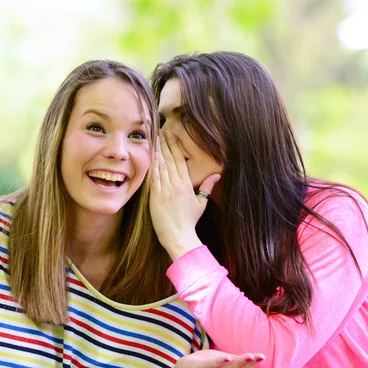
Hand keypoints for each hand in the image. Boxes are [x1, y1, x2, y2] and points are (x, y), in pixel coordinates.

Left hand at [149, 131, 219, 259]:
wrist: (178, 235)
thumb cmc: (189, 221)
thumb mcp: (201, 203)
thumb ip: (207, 187)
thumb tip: (217, 175)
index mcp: (187, 185)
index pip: (180, 161)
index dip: (175, 146)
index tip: (171, 135)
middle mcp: (175, 185)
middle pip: (169, 160)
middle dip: (165, 145)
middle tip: (161, 132)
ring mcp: (164, 190)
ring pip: (160, 167)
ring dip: (157, 152)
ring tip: (154, 140)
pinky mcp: (154, 197)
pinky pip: (152, 179)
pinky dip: (151, 167)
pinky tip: (149, 157)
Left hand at [174, 349, 276, 367]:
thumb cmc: (208, 363)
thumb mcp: (225, 361)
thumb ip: (237, 362)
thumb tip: (253, 359)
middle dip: (250, 364)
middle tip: (261, 356)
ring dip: (239, 362)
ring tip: (250, 355)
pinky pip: (211, 366)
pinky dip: (219, 362)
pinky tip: (226, 357)